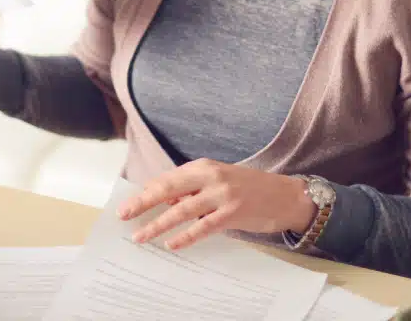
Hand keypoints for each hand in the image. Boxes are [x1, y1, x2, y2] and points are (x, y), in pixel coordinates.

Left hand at [117, 159, 317, 250]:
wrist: (286, 195)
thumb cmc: (248, 188)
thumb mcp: (217, 180)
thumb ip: (192, 189)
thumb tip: (164, 201)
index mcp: (203, 166)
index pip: (167, 178)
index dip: (146, 192)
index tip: (128, 204)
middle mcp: (211, 176)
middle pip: (168, 189)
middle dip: (143, 202)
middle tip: (123, 215)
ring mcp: (222, 195)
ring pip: (181, 210)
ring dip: (158, 224)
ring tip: (141, 236)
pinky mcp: (233, 213)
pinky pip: (203, 227)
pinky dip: (185, 236)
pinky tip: (172, 244)